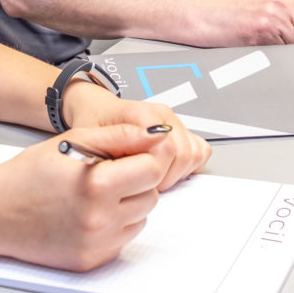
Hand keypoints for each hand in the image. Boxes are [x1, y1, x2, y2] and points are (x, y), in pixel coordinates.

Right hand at [0, 124, 168, 270]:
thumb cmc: (28, 174)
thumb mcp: (74, 140)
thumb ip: (120, 136)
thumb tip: (156, 134)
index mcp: (96, 185)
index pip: (153, 169)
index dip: (142, 158)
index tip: (127, 156)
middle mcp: (99, 220)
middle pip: (150, 196)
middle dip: (135, 182)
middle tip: (106, 174)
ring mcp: (96, 244)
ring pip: (140, 219)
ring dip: (127, 205)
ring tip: (94, 194)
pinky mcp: (92, 261)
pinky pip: (122, 240)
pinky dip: (113, 226)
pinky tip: (87, 214)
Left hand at [64, 83, 211, 190]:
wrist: (97, 108)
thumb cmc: (94, 123)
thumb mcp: (93, 140)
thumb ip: (115, 150)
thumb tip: (137, 167)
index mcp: (142, 113)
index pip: (167, 149)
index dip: (156, 173)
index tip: (140, 183)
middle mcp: (162, 114)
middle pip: (184, 153)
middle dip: (168, 176)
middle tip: (147, 184)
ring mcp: (174, 121)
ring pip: (195, 153)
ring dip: (178, 172)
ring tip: (154, 178)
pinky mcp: (181, 129)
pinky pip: (200, 149)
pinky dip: (188, 165)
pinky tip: (168, 171)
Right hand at [190, 0, 293, 46]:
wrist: (214, 18)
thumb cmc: (239, 13)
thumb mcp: (270, 3)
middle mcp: (283, 1)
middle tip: (290, 41)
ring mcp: (275, 16)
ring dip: (290, 47)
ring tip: (272, 39)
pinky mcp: (267, 31)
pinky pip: (286, 50)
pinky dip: (278, 52)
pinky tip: (264, 42)